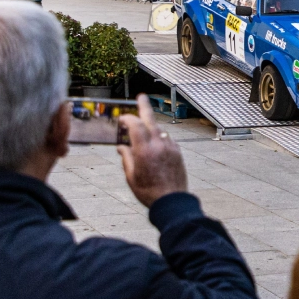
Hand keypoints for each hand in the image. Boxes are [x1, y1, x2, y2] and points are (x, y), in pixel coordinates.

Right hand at [118, 93, 187, 207]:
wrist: (172, 201)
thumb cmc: (149, 192)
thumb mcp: (131, 177)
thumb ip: (126, 158)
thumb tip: (121, 147)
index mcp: (144, 150)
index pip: (135, 125)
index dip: (128, 119)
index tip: (122, 119)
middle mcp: (158, 145)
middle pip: (151, 120)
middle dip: (144, 106)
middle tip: (141, 97)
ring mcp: (170, 147)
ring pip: (159, 130)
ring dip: (151, 127)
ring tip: (144, 133)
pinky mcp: (178, 152)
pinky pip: (167, 139)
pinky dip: (160, 138)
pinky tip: (155, 147)